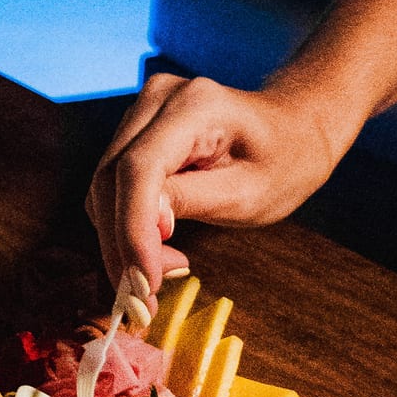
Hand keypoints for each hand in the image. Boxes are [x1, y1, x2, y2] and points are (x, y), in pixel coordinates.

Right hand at [86, 72, 339, 292]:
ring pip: (104, 183)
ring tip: (155, 276)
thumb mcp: (249, 193)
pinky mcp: (136, 128)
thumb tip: (145, 225)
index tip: (142, 283)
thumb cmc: (284, 161)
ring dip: (118, 239)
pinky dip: (122, 222)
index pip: (139, 168)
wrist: (292, 129)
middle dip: (121, 244)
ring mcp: (142, 109)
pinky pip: (112, 182)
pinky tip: (152, 250)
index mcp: (195, 106)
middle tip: (144, 298)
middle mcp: (158, 98)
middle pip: (111, 177)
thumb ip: (192, 201)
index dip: (133, 229)